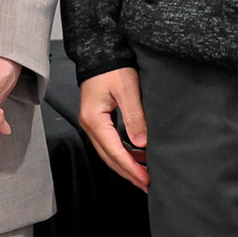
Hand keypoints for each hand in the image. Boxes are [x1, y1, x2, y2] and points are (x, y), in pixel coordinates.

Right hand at [77, 68, 148, 190]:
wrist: (100, 51)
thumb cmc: (112, 67)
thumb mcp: (127, 89)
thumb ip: (134, 116)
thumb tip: (141, 143)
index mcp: (94, 119)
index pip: (114, 151)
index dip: (131, 168)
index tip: (146, 180)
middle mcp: (90, 125)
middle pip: (109, 157)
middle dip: (128, 173)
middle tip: (147, 185)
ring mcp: (92, 123)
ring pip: (109, 152)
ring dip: (126, 164)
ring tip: (145, 174)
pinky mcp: (98, 119)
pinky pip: (110, 142)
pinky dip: (123, 152)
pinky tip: (137, 155)